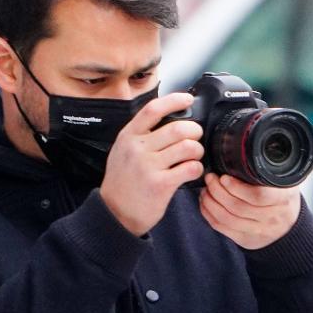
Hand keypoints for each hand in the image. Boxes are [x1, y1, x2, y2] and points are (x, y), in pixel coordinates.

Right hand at [100, 93, 204, 236]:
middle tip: (196, 137)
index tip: (188, 99)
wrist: (115, 213)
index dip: (174, 100)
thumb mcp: (122, 151)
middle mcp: (137, 148)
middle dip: (195, 131)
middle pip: (177, 128)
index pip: (153, 109)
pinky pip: (190, 168)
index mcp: (128, 136)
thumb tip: (168, 120)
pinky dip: (197, 168)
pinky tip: (192, 171)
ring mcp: (148, 166)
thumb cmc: (122, 183)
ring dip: (197, 150)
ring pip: (187, 147)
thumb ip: (141, 136)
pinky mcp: (160, 184)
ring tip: (194, 156)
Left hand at [200, 173, 300, 249]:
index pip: (259, 196)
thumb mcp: (287, 182)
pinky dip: (209, 215)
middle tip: (210, 178)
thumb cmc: (283, 200)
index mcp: (283, 199)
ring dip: (211, 202)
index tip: (224, 177)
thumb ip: (270, 171)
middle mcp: (272, 218)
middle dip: (217, 191)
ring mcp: (258, 231)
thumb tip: (245, 151)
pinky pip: (222, 228)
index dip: (237, 187)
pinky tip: (206, 203)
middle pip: (238, 206)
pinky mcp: (246, 240)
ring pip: (227, 218)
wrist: (290, 229)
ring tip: (206, 189)